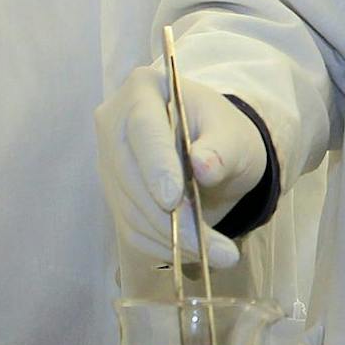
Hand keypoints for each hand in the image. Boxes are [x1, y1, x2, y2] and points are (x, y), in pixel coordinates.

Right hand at [96, 59, 267, 271]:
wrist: (215, 150)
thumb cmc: (224, 133)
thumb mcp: (235, 135)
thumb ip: (221, 148)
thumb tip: (204, 167)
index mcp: (143, 90)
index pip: (142, 129)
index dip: (155, 166)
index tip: (172, 199)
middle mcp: (114, 124)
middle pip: (131, 175)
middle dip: (169, 217)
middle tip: (212, 246)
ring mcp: (109, 162)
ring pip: (131, 209)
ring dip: (172, 239)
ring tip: (219, 254)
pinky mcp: (115, 195)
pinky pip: (132, 229)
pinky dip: (164, 246)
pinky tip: (196, 252)